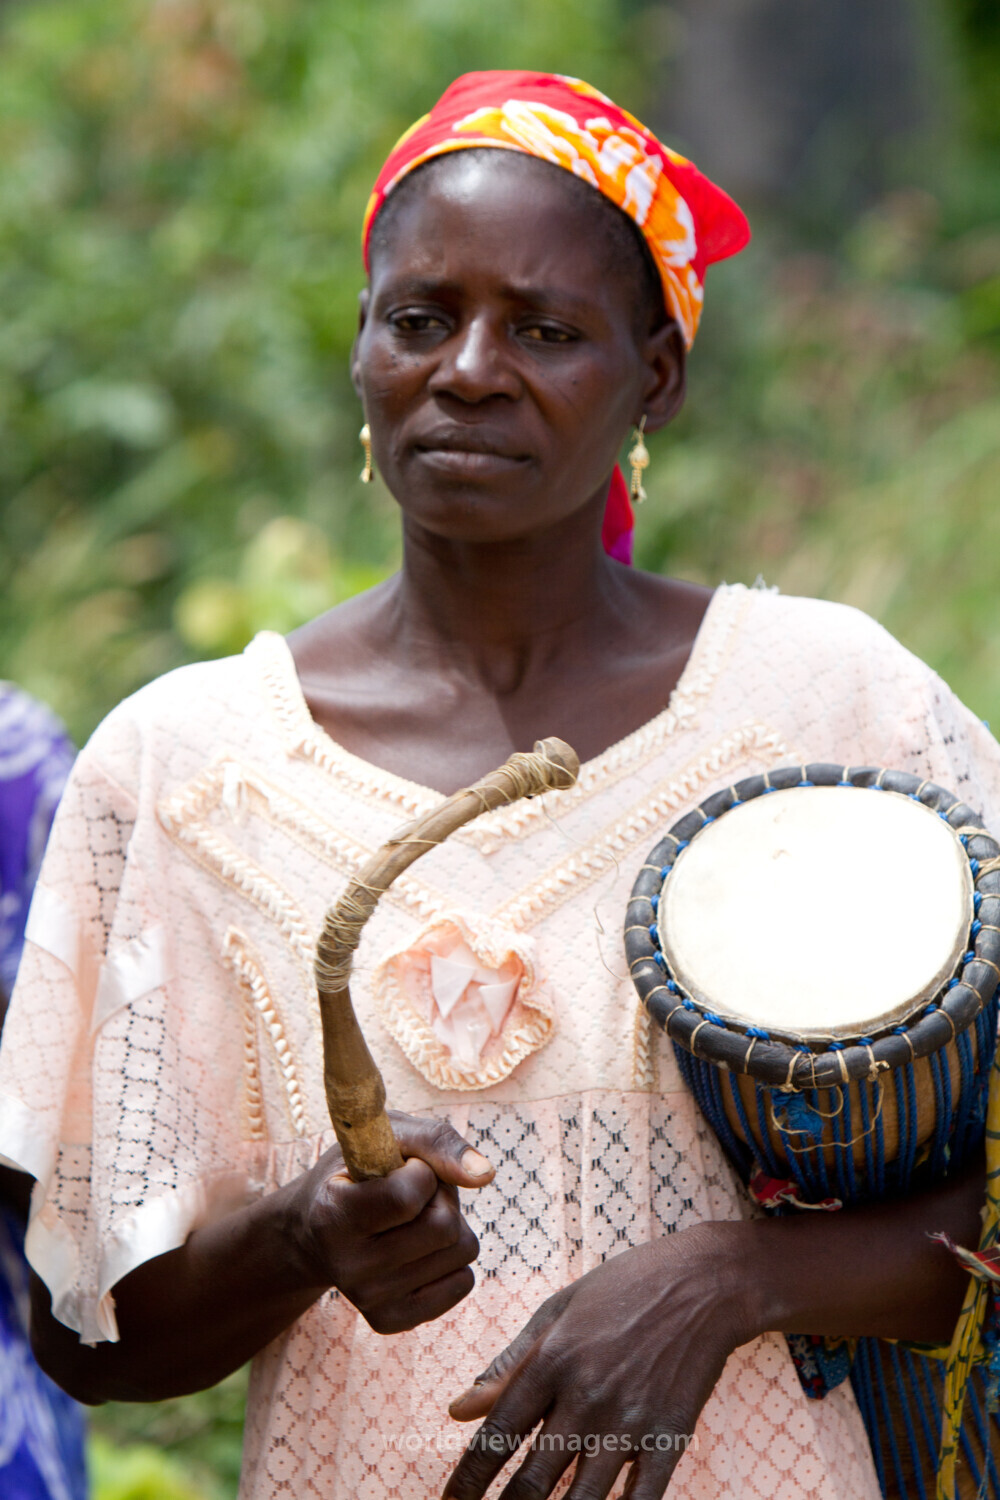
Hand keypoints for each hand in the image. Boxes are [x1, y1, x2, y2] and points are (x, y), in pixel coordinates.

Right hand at [292, 1110, 492, 1333]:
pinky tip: (419, 1248)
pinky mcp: (389, 1319)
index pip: (407, 1197)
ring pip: (461, 1252)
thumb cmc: (359, 1170)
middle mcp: (347, 1267)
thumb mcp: (387, 1135)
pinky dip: (453, 1258)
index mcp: (333, 1214)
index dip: (421, 1172)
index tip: (401, 1168)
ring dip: (450, 1224)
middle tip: (413, 1193)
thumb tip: (484, 1174)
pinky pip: (462, 1282)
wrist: (315, 1230)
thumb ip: (435, 1141)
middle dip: (441, 1197)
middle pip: (444, 1228)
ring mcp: (368, 1299)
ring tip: (414, 1218)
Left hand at [444, 1224, 752, 1499]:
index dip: (468, 1481)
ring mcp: (631, 1422)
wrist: (703, 1283)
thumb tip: (458, 1409)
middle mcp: (587, 1396)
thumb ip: (508, 1363)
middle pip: (533, 1482)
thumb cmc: (623, 1288)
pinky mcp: (670, 1438)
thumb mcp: (558, 1310)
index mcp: (553, 1360)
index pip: (496, 1435)